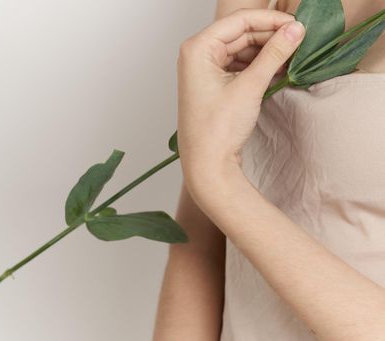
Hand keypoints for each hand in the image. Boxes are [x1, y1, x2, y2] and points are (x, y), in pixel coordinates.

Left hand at [176, 9, 304, 203]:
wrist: (207, 165)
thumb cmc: (217, 130)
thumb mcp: (250, 87)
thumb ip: (274, 54)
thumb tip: (295, 30)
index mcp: (197, 49)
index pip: (238, 20)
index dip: (271, 20)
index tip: (297, 24)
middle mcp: (196, 55)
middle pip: (239, 32)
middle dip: (270, 36)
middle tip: (300, 39)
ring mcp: (203, 70)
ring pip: (241, 49)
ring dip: (266, 51)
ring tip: (292, 56)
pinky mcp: (212, 83)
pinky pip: (238, 65)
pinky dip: (258, 65)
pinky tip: (279, 69)